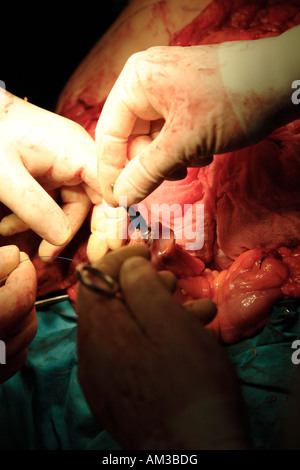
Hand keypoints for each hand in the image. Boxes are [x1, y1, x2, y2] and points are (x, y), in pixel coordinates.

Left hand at [0, 91, 101, 259]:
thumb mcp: (6, 175)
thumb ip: (35, 208)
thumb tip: (60, 238)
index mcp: (77, 151)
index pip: (110, 190)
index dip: (112, 220)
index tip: (107, 249)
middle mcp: (78, 155)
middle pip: (92, 201)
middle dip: (74, 231)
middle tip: (56, 257)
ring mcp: (66, 161)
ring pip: (71, 203)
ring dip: (49, 227)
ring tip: (29, 247)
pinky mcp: (52, 167)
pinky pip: (55, 198)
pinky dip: (37, 216)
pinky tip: (11, 226)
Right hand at [0, 245, 36, 382]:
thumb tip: (14, 255)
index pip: (21, 295)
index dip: (23, 272)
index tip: (16, 259)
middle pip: (27, 315)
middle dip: (21, 290)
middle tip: (7, 274)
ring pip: (25, 336)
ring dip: (19, 313)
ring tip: (0, 297)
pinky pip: (17, 358)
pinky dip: (16, 339)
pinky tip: (1, 325)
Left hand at [77, 245, 248, 448]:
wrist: (198, 455)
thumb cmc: (189, 383)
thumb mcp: (168, 321)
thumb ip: (142, 285)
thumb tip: (128, 264)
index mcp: (98, 332)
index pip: (95, 279)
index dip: (121, 258)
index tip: (146, 250)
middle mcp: (92, 356)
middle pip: (111, 306)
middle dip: (143, 286)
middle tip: (172, 281)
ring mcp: (104, 381)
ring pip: (127, 331)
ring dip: (157, 312)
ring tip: (194, 309)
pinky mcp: (120, 398)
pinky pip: (131, 356)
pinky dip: (155, 339)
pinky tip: (188, 339)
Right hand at [96, 27, 299, 206]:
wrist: (285, 81)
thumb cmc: (235, 100)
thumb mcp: (184, 142)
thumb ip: (146, 172)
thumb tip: (121, 197)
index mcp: (136, 81)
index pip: (108, 135)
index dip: (110, 172)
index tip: (116, 202)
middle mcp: (146, 84)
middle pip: (130, 140)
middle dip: (151, 164)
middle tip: (171, 176)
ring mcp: (167, 93)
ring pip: (152, 142)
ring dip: (171, 160)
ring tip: (196, 158)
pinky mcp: (185, 103)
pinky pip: (171, 137)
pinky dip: (184, 152)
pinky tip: (205, 152)